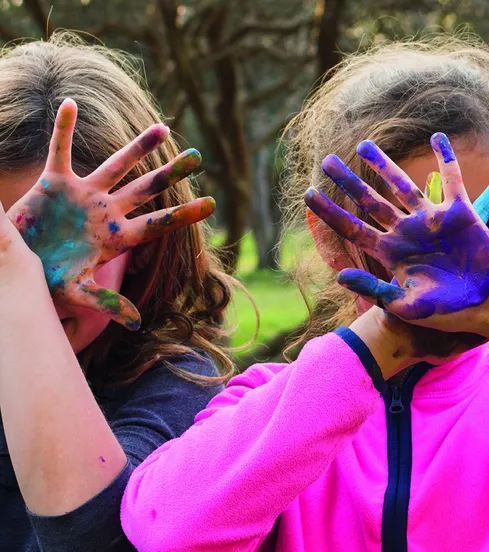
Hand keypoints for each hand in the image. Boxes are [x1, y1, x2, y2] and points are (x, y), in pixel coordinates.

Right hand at [7, 99, 214, 330]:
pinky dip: (63, 129)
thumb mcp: (76, 292)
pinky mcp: (54, 183)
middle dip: (171, 173)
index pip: (158, 223)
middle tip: (198, 156)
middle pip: (146, 188)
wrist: (18, 267)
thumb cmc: (48, 282)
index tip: (212, 202)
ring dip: (138, 147)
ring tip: (164, 129)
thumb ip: (104, 304)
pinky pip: (60, 150)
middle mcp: (106, 212)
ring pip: (116, 165)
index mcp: (117, 237)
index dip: (183, 213)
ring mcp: (83, 195)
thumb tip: (134, 323)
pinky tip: (71, 104)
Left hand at [305, 132, 488, 337]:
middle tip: (327, 161)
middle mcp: (406, 232)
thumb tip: (339, 276)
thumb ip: (374, 288)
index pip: (353, 228)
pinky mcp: (459, 212)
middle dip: (349, 183)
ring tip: (363, 145)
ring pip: (401, 186)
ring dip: (383, 165)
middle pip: (370, 201)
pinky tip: (437, 137)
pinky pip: (452, 179)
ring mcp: (431, 220)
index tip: (309, 193)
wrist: (487, 306)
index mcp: (390, 253)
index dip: (330, 212)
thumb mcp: (405, 304)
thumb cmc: (445, 312)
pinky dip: (445, 158)